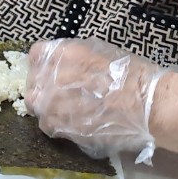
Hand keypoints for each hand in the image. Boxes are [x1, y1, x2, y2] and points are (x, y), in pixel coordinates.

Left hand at [25, 37, 168, 164]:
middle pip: (32, 82)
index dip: (45, 63)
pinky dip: (57, 124)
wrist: (144, 105)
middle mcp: (48, 78)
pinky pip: (47, 125)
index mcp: (59, 54)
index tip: (53, 69)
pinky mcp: (58, 127)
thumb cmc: (129, 73)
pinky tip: (73, 122)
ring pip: (36, 105)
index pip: (36, 55)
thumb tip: (64, 64)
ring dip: (48, 106)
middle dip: (43, 86)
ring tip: (68, 109)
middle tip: (61, 92)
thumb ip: (73, 56)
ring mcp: (50, 104)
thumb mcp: (98, 51)